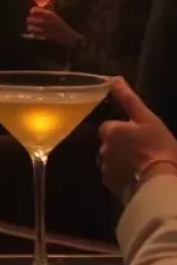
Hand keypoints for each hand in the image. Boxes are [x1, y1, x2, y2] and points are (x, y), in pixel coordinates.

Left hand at [25, 7, 81, 47]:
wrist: (68, 35)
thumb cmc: (61, 24)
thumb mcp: (53, 16)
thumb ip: (44, 12)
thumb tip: (34, 10)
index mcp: (48, 14)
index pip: (33, 10)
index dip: (32, 11)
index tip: (33, 13)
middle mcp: (44, 21)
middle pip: (29, 19)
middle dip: (30, 20)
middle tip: (33, 21)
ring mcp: (43, 29)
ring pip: (29, 28)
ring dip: (31, 27)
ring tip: (34, 28)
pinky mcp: (43, 36)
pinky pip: (33, 34)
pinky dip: (34, 34)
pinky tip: (36, 33)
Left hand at [99, 78, 176, 197]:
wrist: (162, 181)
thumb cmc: (158, 147)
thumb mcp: (147, 119)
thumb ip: (128, 99)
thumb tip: (114, 79)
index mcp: (110, 131)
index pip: (109, 127)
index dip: (122, 131)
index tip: (138, 137)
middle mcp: (103, 148)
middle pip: (109, 145)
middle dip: (121, 147)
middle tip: (143, 153)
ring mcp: (107, 169)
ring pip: (111, 162)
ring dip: (121, 163)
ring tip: (142, 168)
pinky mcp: (112, 185)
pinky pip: (114, 179)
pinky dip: (123, 178)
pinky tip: (138, 180)